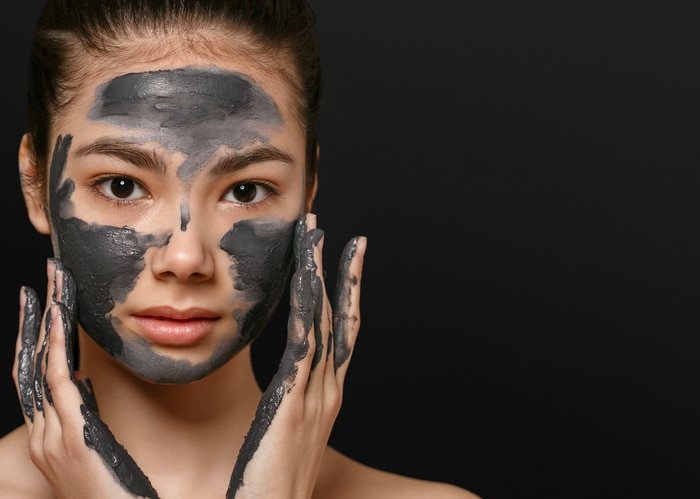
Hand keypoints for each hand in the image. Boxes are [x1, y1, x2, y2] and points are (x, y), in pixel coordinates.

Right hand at [13, 258, 158, 498]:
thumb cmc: (114, 493)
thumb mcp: (94, 448)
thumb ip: (81, 416)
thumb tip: (81, 379)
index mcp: (47, 437)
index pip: (35, 375)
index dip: (34, 337)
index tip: (42, 302)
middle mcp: (41, 435)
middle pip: (29, 364)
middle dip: (34, 318)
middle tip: (43, 279)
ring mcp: (51, 438)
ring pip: (41, 366)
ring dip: (45, 321)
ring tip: (51, 285)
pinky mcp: (71, 440)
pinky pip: (59, 385)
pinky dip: (57, 349)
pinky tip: (59, 321)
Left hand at [227, 214, 366, 497]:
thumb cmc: (270, 488)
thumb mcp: (284, 441)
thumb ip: (287, 411)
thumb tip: (280, 393)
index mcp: (324, 398)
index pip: (341, 335)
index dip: (346, 295)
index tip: (344, 262)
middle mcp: (328, 392)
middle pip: (339, 319)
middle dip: (339, 273)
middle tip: (338, 234)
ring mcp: (316, 397)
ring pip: (323, 322)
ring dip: (321, 274)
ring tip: (318, 237)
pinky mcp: (293, 404)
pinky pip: (303, 345)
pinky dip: (307, 308)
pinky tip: (305, 278)